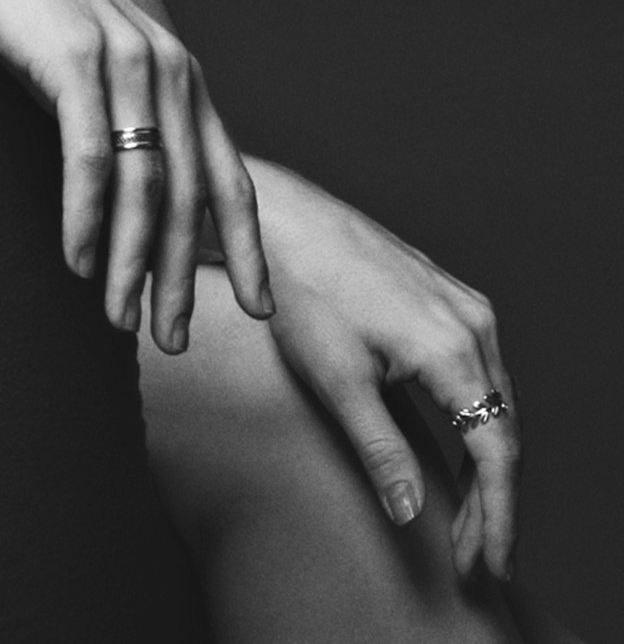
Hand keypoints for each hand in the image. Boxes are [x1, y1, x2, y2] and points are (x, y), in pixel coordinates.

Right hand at [0, 0, 273, 352]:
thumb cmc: (33, 12)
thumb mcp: (100, 64)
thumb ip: (132, 112)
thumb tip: (146, 189)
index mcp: (183, 76)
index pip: (230, 176)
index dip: (248, 248)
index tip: (260, 309)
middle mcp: (169, 68)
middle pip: (193, 195)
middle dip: (184, 276)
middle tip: (171, 339)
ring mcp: (126, 61)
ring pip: (146, 186)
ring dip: (135, 263)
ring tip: (121, 321)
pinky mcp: (75, 61)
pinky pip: (90, 159)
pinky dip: (88, 219)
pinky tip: (78, 263)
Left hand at [245, 156, 520, 580]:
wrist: (284, 222)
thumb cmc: (302, 294)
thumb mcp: (337, 380)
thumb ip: (381, 449)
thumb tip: (410, 513)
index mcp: (451, 347)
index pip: (497, 450)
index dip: (497, 516)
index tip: (488, 565)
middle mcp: (472, 322)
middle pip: (503, 428)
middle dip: (491, 499)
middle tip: (472, 556)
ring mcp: (463, 303)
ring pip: (495, 399)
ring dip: (485, 461)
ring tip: (466, 517)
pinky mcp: (447, 294)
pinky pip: (481, 369)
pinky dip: (476, 417)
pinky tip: (460, 446)